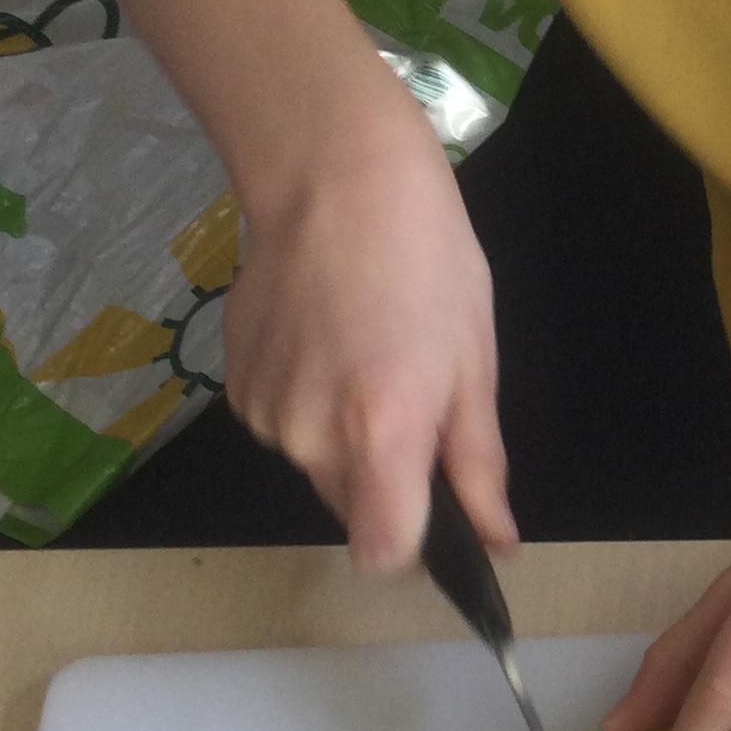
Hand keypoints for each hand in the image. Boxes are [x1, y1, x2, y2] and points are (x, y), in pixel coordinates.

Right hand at [221, 108, 515, 573]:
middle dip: (386, 475)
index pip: (382, 554)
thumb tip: (497, 541)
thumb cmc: (426, 257)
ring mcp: (264, 412)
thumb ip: (477, 463)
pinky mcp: (233, 384)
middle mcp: (311, 436)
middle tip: (411, 394)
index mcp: (382, 432)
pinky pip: (282, 423)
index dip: (411, 547)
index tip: (430, 512)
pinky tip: (324, 339)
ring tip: (365, 352)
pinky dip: (307, 401)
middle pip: (352, 507)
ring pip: (316, 462)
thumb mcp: (475, 359)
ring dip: (344, 434)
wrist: (332, 176)